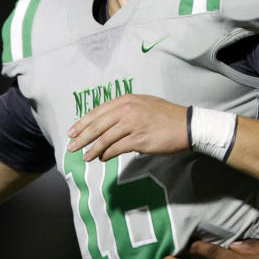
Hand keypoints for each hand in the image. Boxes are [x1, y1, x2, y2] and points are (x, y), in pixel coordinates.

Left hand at [66, 94, 187, 161]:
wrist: (186, 125)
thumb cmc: (166, 116)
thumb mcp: (143, 104)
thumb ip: (125, 110)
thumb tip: (107, 123)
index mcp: (126, 100)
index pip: (98, 112)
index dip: (83, 123)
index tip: (72, 131)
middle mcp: (127, 110)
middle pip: (97, 125)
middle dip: (82, 137)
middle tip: (71, 146)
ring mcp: (132, 124)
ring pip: (104, 138)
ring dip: (92, 149)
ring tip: (85, 157)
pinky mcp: (139, 139)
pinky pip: (116, 149)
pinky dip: (106, 155)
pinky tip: (101, 158)